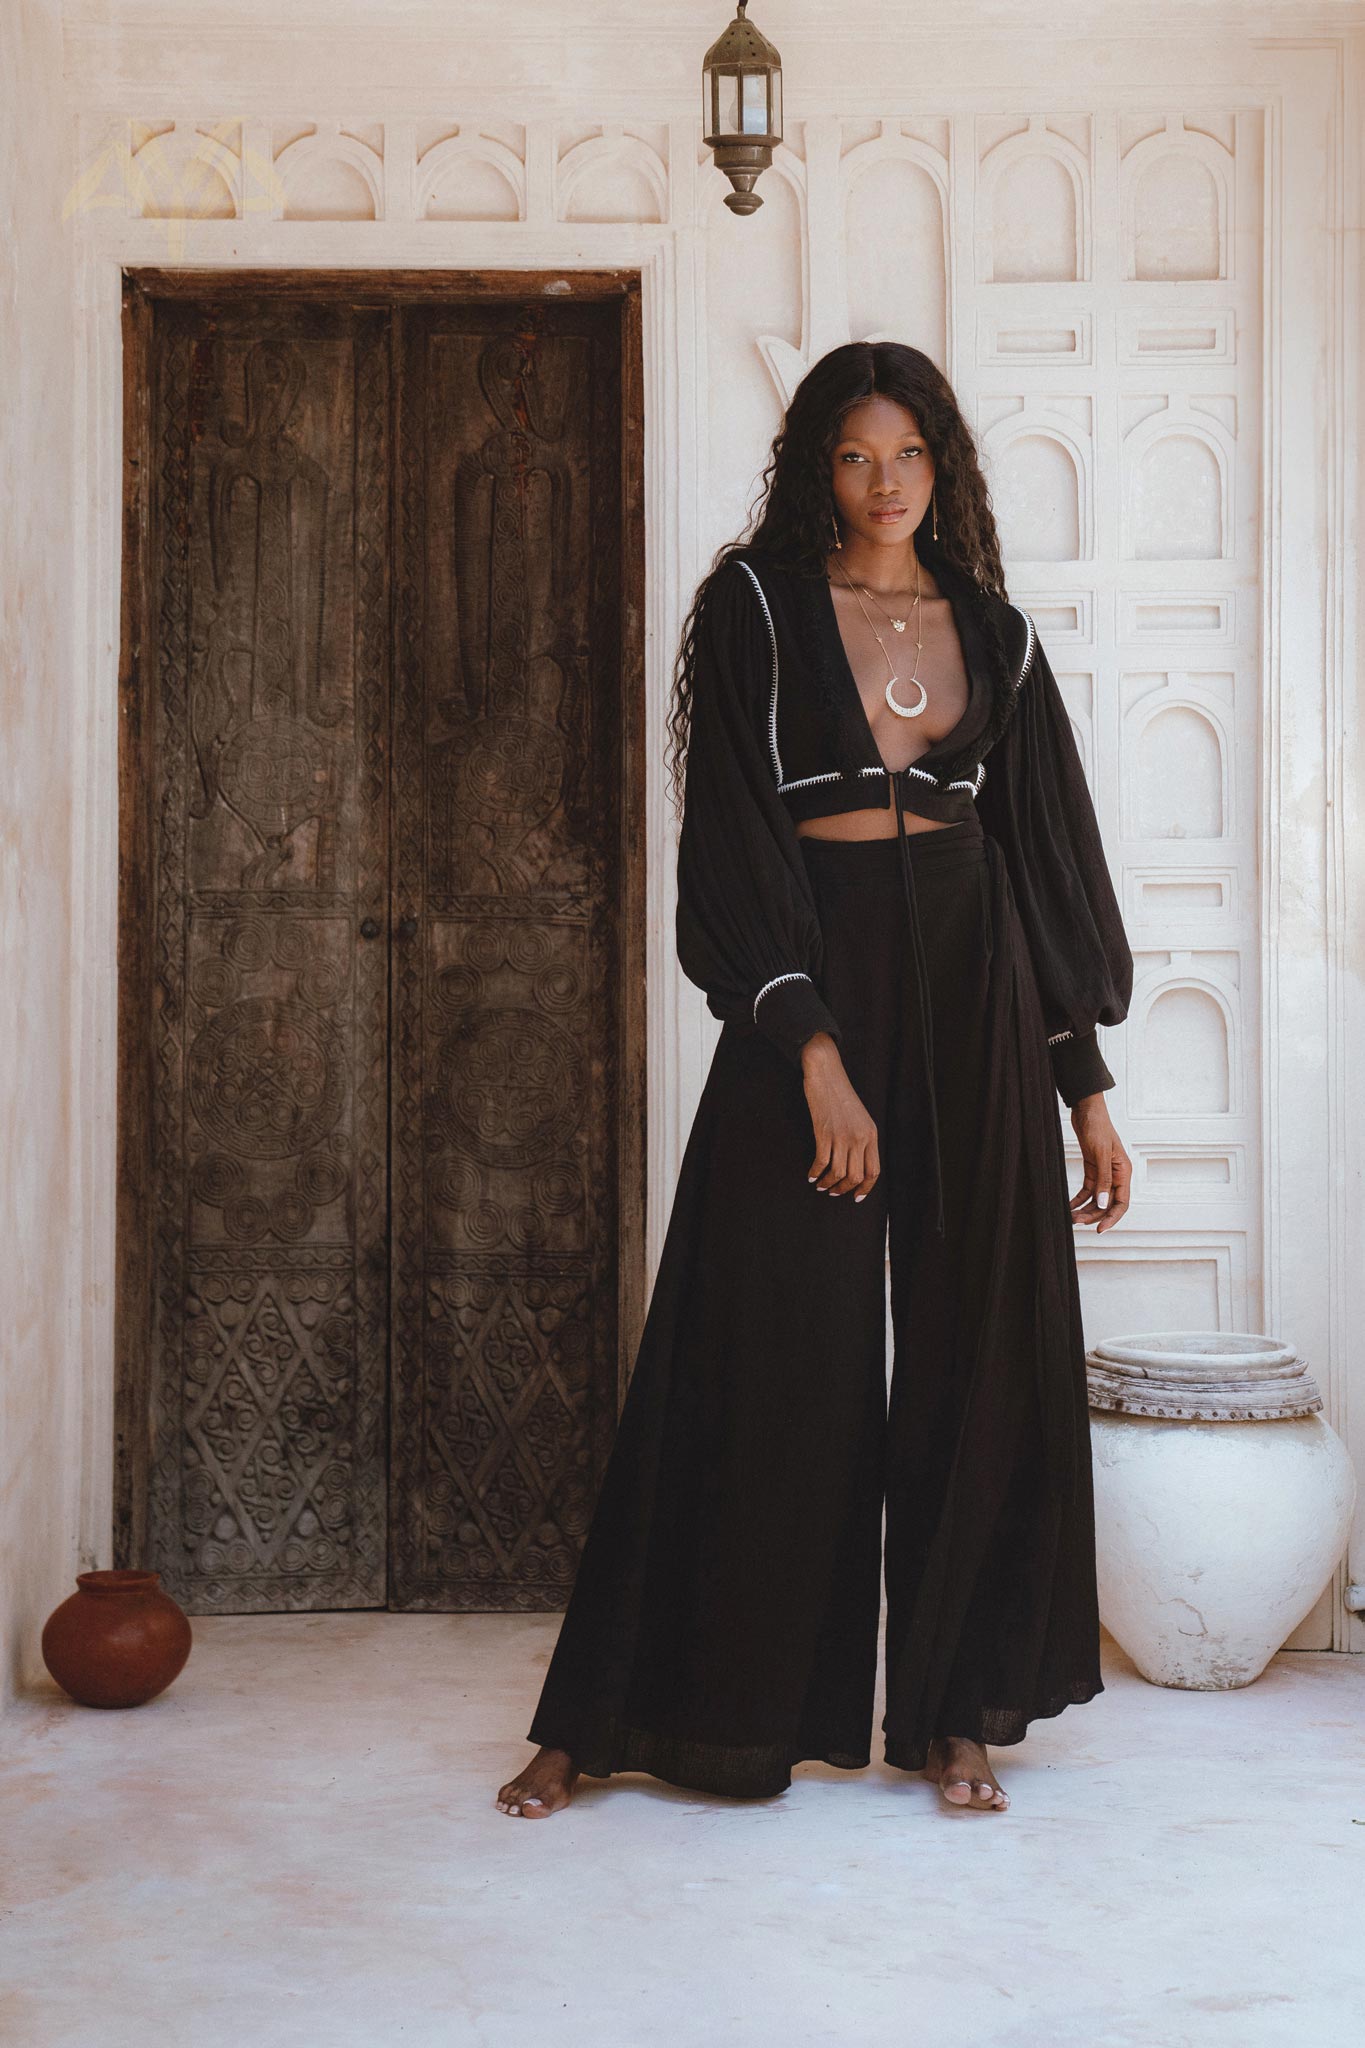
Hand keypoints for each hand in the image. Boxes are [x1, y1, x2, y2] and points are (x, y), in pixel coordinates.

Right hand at [800, 1033, 880, 1201]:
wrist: (826, 1074)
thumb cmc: (841, 1095)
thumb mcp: (860, 1117)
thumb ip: (862, 1139)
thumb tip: (856, 1164)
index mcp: (871, 1134)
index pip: (874, 1171)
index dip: (865, 1188)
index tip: (856, 1196)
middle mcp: (859, 1137)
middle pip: (856, 1176)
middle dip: (844, 1189)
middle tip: (834, 1192)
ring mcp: (841, 1135)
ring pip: (838, 1173)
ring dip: (829, 1184)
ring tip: (821, 1186)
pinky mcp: (824, 1133)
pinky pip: (821, 1162)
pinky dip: (815, 1173)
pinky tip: (811, 1176)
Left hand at [1069, 1093, 1131, 1231]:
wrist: (1086, 1110)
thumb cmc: (1098, 1127)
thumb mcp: (1101, 1154)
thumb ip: (1103, 1180)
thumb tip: (1104, 1204)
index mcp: (1124, 1172)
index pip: (1122, 1203)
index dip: (1111, 1218)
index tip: (1099, 1229)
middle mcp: (1116, 1175)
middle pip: (1107, 1203)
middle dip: (1093, 1215)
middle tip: (1076, 1222)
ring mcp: (1103, 1172)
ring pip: (1096, 1198)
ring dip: (1085, 1209)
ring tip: (1070, 1216)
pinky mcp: (1092, 1169)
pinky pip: (1087, 1190)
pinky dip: (1078, 1199)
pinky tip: (1069, 1206)